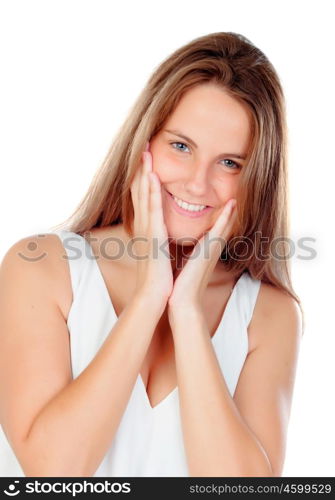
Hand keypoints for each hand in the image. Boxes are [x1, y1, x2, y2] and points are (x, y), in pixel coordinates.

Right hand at [130, 143, 173, 311]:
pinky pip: (152, 209)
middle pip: (140, 192)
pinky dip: (151, 192)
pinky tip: (151, 176)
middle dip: (141, 169)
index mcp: (147, 229)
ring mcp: (147, 230)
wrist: (155, 296)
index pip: (143, 198)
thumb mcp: (159, 253)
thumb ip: (160, 239)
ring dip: (144, 173)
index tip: (145, 161)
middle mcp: (144, 226)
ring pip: (145, 196)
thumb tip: (164, 232)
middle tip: (142, 147)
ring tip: (145, 153)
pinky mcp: (153, 236)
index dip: (143, 179)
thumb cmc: (159, 277)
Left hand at [167, 199, 237, 314]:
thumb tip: (183, 254)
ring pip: (224, 227)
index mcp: (205, 253)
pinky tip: (231, 206)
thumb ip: (188, 258)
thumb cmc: (182, 287)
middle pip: (224, 228)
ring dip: (231, 212)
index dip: (221, 220)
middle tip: (236, 198)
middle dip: (230, 214)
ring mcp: (212, 251)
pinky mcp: (209, 252)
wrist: (183, 303)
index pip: (215, 233)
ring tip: (236, 198)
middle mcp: (211, 251)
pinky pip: (219, 231)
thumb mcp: (185, 267)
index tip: (226, 207)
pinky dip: (226, 218)